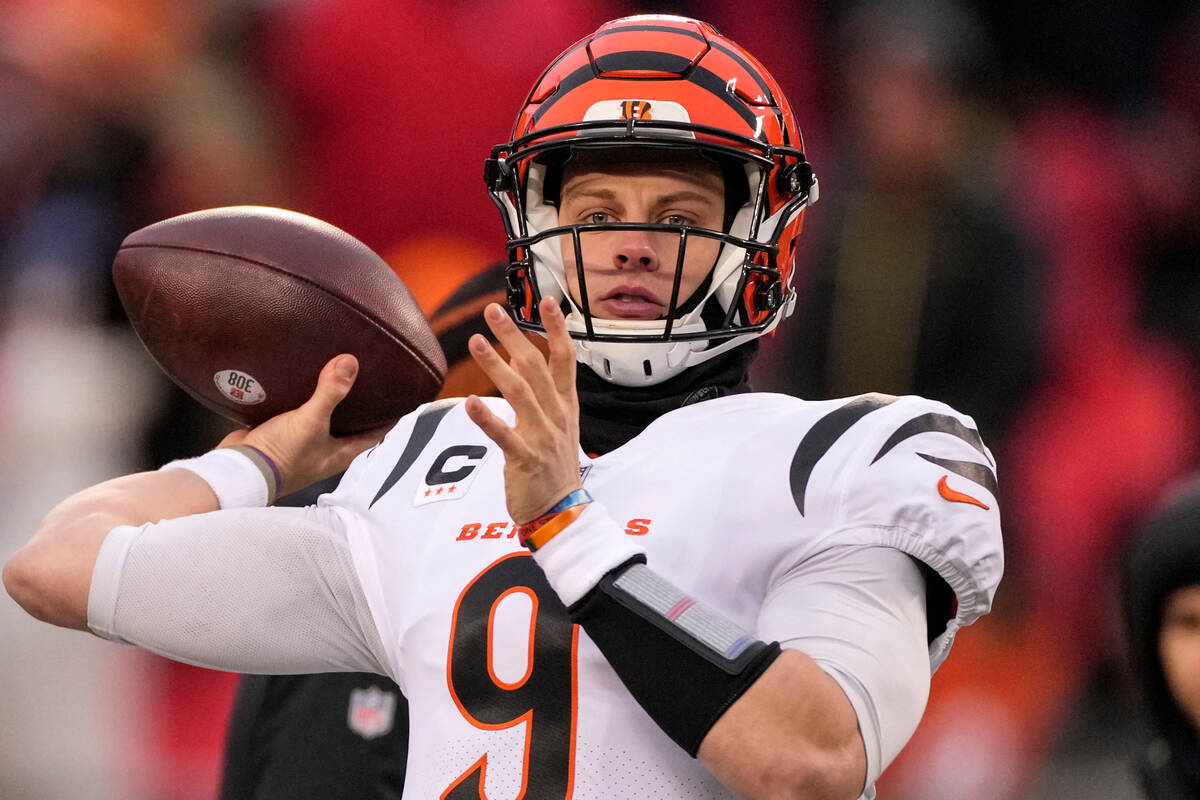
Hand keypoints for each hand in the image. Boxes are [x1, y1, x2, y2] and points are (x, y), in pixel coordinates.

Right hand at [220, 354, 386, 494]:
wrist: (239, 468)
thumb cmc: (280, 457)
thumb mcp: (311, 421)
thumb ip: (331, 392)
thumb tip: (350, 364)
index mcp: (342, 452)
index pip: (377, 433)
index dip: (389, 416)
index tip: (399, 396)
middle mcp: (327, 449)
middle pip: (352, 423)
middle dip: (359, 403)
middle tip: (367, 376)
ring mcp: (305, 442)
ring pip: (325, 417)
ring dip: (330, 398)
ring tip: (336, 372)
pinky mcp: (283, 434)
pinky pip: (299, 413)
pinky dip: (303, 398)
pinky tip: (302, 380)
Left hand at [465, 298, 581, 523]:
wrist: (563, 512)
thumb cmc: (554, 466)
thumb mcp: (555, 423)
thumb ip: (538, 390)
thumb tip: (516, 354)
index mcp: (566, 405)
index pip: (565, 359)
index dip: (557, 329)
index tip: (547, 300)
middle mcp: (556, 416)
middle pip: (536, 367)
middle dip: (515, 336)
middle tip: (493, 311)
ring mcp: (543, 437)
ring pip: (520, 394)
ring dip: (497, 366)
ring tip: (475, 342)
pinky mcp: (525, 460)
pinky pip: (505, 436)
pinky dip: (488, 418)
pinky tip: (470, 402)